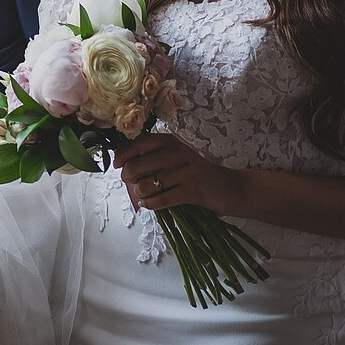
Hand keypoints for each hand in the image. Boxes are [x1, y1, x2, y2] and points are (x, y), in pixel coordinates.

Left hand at [116, 133, 243, 215]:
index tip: (117, 165)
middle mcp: (176, 153)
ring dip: (139, 194)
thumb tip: (121, 164)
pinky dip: (150, 204)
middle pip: (136, 166)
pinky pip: (160, 199)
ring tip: (143, 195)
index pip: (136, 144)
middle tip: (131, 184)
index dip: (122, 155)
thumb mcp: (174, 155)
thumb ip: (151, 155)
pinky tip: (148, 204)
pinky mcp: (192, 191)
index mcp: (169, 141)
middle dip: (128, 178)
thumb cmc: (194, 172)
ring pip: (146, 185)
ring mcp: (185, 171)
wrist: (228, 186)